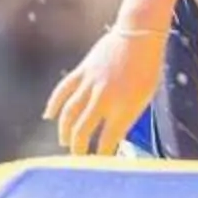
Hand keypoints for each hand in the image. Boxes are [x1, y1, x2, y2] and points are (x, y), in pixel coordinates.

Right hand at [45, 26, 164, 156]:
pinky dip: (54, 104)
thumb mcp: (144, 96)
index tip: (99, 164)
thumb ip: (127, 116)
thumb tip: (112, 137)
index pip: (107, 141)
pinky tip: (49, 116)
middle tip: (78, 159)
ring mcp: (91, 84)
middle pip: (82, 130)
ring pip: (69, 114)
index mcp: (124, 107)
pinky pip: (63, 91)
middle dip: (78, 149)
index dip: (101, 156)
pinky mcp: (82, 71)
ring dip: (65, 131)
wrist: (140, 34)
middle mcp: (105, 98)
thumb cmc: (147, 67)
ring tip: (66, 142)